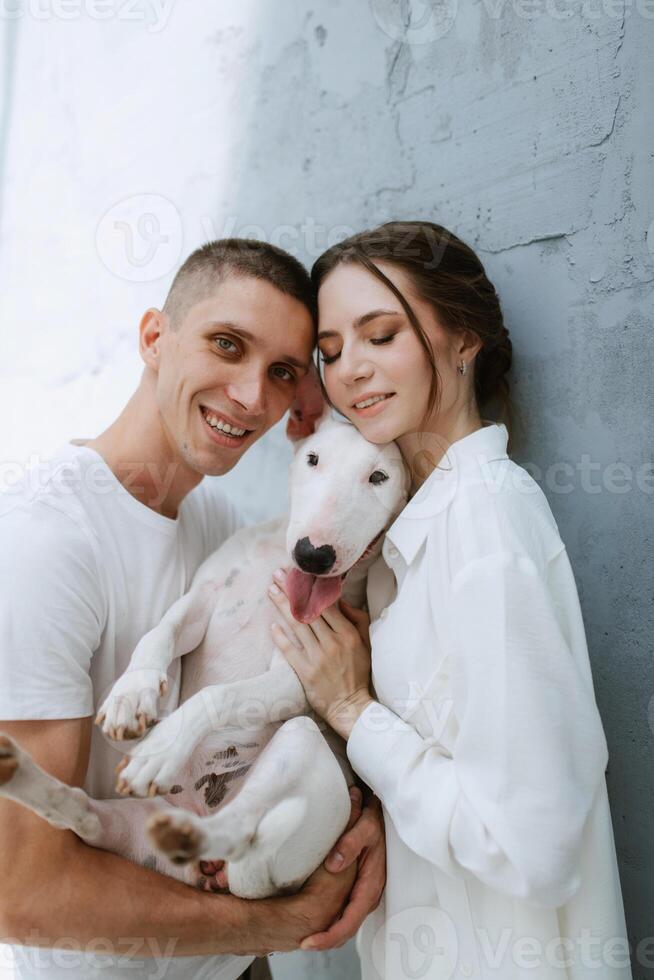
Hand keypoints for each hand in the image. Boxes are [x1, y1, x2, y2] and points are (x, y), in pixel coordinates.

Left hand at [267, 568, 373, 739]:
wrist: (350, 705)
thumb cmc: (358, 672)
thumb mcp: (365, 642)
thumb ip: (356, 618)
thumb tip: (339, 600)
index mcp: (347, 634)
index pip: (326, 604)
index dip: (311, 588)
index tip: (299, 574)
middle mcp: (331, 643)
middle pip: (307, 610)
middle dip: (291, 590)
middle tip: (277, 574)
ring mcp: (317, 657)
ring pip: (296, 625)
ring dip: (281, 605)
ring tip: (270, 590)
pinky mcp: (305, 671)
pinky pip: (289, 650)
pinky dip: (280, 636)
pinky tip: (272, 624)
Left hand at [301, 786, 385, 950]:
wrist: (380, 816)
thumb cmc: (374, 821)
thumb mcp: (365, 827)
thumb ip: (350, 843)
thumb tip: (333, 865)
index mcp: (371, 884)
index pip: (350, 920)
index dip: (330, 935)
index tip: (310, 942)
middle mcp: (369, 894)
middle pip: (348, 928)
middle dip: (327, 940)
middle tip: (303, 944)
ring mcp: (364, 893)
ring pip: (347, 922)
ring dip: (329, 933)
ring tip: (307, 938)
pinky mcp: (358, 889)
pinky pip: (346, 913)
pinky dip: (332, 923)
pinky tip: (317, 921)